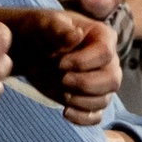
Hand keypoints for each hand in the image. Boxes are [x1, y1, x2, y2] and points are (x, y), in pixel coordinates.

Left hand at [0, 5, 120, 123]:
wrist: (29, 48)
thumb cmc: (40, 30)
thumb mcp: (45, 24)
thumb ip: (59, 29)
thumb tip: (76, 35)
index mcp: (103, 36)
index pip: (105, 53)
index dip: (84, 62)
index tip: (60, 63)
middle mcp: (108, 60)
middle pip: (113, 80)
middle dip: (86, 84)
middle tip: (63, 80)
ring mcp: (101, 81)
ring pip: (104, 99)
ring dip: (81, 101)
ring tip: (60, 92)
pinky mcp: (89, 99)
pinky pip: (96, 116)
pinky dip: (83, 118)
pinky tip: (65, 112)